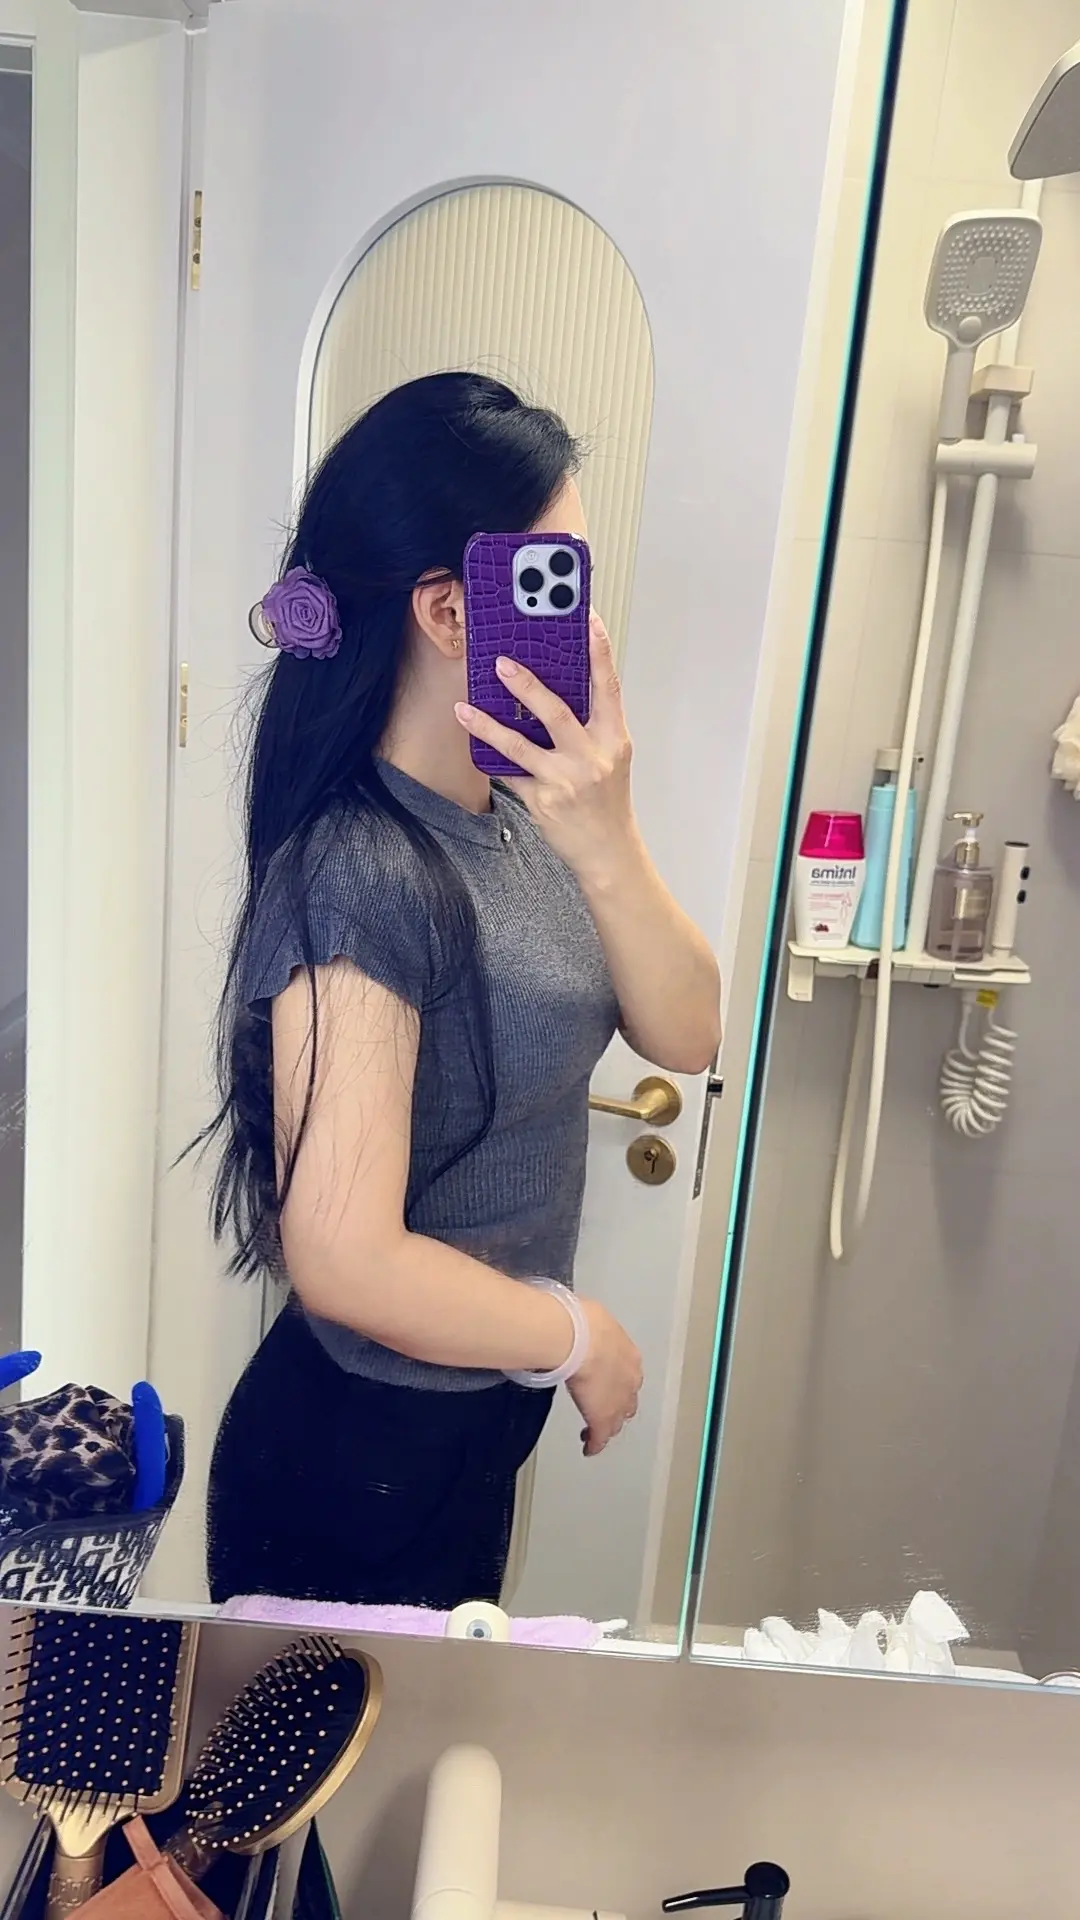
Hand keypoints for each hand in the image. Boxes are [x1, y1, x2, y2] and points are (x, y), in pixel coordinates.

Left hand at [455, 613, 636, 882]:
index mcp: (614, 738)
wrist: (608, 850)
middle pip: (556, 713)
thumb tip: (555, 688)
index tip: (587, 620)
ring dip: (488, 725)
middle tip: (501, 663)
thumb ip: (591, 724)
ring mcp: (565, 780)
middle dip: (527, 686)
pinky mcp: (542, 800)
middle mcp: (592, 757)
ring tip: (464, 707)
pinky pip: (510, 772)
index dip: (599, 652)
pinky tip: (474, 741)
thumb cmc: (608, 799)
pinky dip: (492, 757)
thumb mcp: (612, 756)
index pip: (608, 687)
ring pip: (520, 746)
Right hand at [568, 1299, 642, 1456]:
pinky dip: (594, 1443)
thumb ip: (589, 1331)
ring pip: (616, 1421)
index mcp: (629, 1357)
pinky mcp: (601, 1419)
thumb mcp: (591, 1321)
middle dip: (618, 1407)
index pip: (628, 1376)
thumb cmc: (584, 1324)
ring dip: (607, 1426)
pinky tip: (588, 1448)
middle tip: (604, 1409)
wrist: (581, 1340)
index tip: (606, 1384)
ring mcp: (617, 1403)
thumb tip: (575, 1325)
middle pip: (627, 1402)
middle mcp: (630, 1382)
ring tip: (595, 1431)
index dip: (617, 1383)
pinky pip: (599, 1437)